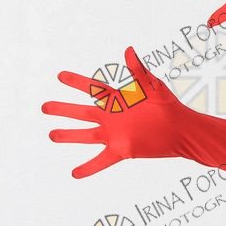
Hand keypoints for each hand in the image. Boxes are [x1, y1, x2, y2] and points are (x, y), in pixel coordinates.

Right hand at [42, 46, 194, 177]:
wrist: (181, 129)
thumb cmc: (168, 105)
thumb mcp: (153, 86)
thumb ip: (138, 71)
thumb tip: (128, 51)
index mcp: (117, 100)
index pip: (92, 88)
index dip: (76, 82)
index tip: (60, 76)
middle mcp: (112, 117)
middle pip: (81, 112)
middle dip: (63, 109)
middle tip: (44, 107)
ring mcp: (115, 134)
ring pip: (86, 136)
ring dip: (68, 136)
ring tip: (52, 135)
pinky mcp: (122, 150)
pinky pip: (101, 160)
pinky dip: (88, 168)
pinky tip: (74, 174)